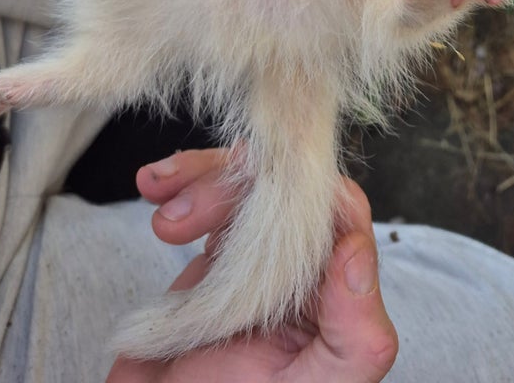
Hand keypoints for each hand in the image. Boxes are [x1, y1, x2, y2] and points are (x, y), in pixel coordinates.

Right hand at [105, 149, 398, 382]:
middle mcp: (302, 270)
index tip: (256, 184)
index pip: (340, 214)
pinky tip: (156, 189)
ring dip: (200, 179)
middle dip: (230, 186)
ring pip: (245, 182)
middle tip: (180, 221)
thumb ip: (354, 334)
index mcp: (336, 295)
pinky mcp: (215, 258)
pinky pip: (208, 197)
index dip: (301, 187)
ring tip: (164, 220)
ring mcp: (257, 260)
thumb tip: (356, 249)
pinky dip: (181, 182)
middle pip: (284, 187)